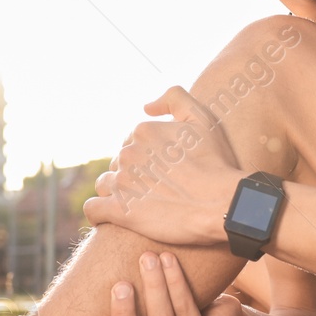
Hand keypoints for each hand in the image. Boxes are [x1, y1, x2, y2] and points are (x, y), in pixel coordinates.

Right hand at [77, 251, 243, 315]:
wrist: (216, 314)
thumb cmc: (166, 307)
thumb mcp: (139, 309)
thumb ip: (115, 301)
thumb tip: (84, 252)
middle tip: (120, 285)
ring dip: (153, 287)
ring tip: (148, 257)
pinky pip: (186, 312)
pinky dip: (176, 282)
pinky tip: (169, 260)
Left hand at [82, 86, 244, 245]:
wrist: (223, 203)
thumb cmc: (216, 163)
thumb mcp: (203, 118)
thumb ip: (174, 98)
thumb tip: (146, 106)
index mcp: (143, 131)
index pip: (130, 142)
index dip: (145, 157)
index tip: (162, 171)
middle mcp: (127, 153)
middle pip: (118, 163)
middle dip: (132, 174)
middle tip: (156, 189)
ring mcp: (121, 182)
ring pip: (104, 184)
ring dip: (116, 192)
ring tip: (139, 204)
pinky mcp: (119, 210)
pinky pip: (93, 209)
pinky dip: (99, 213)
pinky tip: (113, 216)